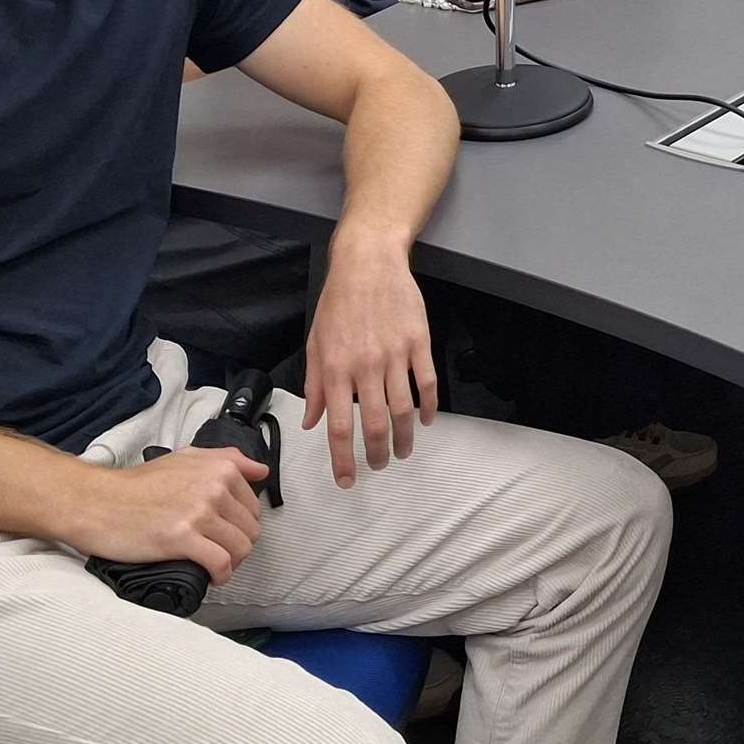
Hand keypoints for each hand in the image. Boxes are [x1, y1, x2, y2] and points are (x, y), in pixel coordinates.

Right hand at [67, 446, 269, 585]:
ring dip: (232, 563)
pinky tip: (212, 577)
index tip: (227, 533)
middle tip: (220, 552)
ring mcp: (199, 513)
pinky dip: (221, 575)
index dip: (242, 525)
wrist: (99, 502)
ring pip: (241, 548)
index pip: (253, 507)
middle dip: (238, 545)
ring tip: (216, 565)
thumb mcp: (186, 458)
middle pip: (250, 530)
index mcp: (220, 469)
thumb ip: (227, 459)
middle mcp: (215, 488)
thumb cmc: (139, 484)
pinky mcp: (182, 539)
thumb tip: (260, 470)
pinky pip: (220, 564)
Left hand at [302, 232, 438, 488]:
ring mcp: (396, 355)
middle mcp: (366, 367)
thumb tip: (313, 423)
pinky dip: (430, 407)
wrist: (369, 262)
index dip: (343, 460)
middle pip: (376, 424)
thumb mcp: (315, 342)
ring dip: (405, 438)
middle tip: (379, 466)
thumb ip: (315, 385)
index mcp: (336, 369)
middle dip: (377, 454)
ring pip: (404, 409)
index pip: (339, 427)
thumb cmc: (338, 302)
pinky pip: (427, 383)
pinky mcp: (419, 342)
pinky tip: (426, 420)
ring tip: (402, 452)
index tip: (347, 480)